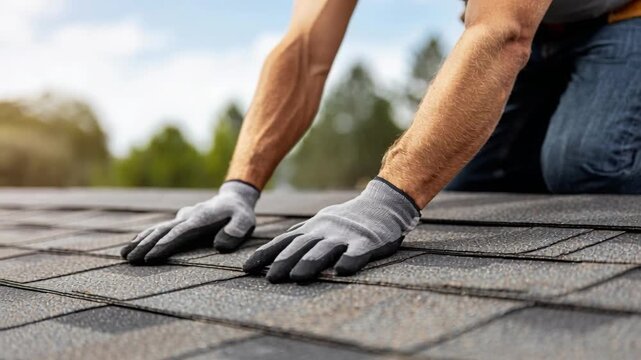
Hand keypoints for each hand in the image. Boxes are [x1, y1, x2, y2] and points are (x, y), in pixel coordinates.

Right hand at [121, 180, 259, 263]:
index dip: (165, 245)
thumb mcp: (245, 221)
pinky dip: (144, 236)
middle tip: (129, 259)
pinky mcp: (179, 222)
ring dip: (140, 242)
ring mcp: (181, 218)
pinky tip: (133, 244)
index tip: (150, 256)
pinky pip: (159, 229)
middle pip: (162, 232)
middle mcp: (187, 217)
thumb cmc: (240, 213)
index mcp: (201, 219)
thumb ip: (235, 232)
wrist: (233, 198)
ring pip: (157, 230)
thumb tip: (219, 246)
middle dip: (145, 246)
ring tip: (124, 255)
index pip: (180, 233)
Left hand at [243, 177, 420, 282]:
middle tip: (270, 278)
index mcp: (313, 229)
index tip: (247, 268)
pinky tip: (342, 271)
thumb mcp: (320, 223)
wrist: (382, 205)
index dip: (266, 254)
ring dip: (310, 262)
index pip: (284, 241)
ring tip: (297, 277)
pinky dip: (350, 260)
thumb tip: (276, 247)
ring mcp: (346, 236)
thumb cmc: (348, 219)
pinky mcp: (367, 242)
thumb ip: (301, 234)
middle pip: (301, 246)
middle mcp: (325, 231)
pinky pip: (357, 252)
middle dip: (284, 261)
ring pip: (325, 249)